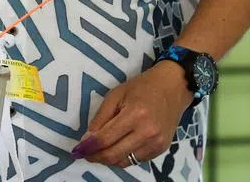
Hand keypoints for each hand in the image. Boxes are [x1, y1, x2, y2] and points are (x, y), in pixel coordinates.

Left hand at [72, 61, 190, 167]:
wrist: (172, 88)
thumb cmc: (142, 87)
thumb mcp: (116, 95)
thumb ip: (100, 118)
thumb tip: (87, 140)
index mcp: (135, 114)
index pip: (106, 138)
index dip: (88, 146)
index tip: (77, 149)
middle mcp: (148, 132)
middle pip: (114, 154)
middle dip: (95, 156)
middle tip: (85, 153)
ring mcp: (156, 143)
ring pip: (124, 161)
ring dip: (108, 159)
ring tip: (99, 150)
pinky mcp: (161, 150)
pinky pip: (135, 160)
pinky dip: (122, 157)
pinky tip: (117, 147)